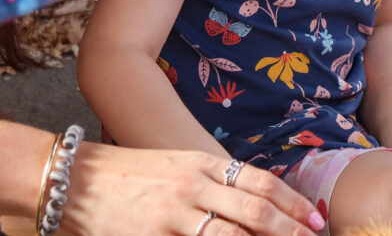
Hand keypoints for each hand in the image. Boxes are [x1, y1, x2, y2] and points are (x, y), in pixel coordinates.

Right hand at [61, 143, 323, 235]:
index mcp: (202, 163)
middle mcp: (193, 185)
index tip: (315, 220)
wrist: (76, 178)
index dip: (293, 204)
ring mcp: (174, 215)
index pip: (260, 183)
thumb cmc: (129, 173)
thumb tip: (253, 201)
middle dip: (290, 231)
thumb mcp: (177, 165)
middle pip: (255, 213)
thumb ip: (213, 181)